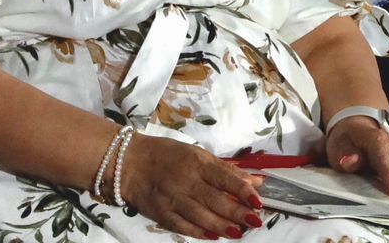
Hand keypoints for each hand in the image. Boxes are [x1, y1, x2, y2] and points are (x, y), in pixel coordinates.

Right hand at [120, 133, 264, 240]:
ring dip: (221, 226)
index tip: (258, 201)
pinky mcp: (161, 213)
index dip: (243, 190)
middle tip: (255, 221)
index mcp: (198, 163)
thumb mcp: (198, 154)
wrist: (130, 163)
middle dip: (236, 212)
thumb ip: (226, 170)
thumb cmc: (169, 155)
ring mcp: (173, 199)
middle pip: (215, 199)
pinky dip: (199, 232)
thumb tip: (254, 180)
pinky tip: (214, 237)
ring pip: (200, 215)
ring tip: (238, 233)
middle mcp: (186, 181)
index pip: (225, 178)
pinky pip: (182, 225)